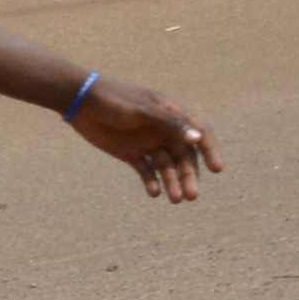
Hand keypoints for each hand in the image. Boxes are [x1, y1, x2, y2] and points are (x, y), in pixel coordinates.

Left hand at [71, 75, 221, 201]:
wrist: (81, 102)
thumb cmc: (114, 100)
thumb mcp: (142, 111)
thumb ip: (169, 123)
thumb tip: (196, 139)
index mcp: (172, 114)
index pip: (199, 132)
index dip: (210, 150)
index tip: (217, 169)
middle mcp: (164, 130)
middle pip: (184, 156)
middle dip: (189, 176)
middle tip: (191, 196)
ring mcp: (148, 142)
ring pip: (167, 167)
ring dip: (172, 182)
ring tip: (174, 200)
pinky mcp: (131, 153)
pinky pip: (146, 171)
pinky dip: (152, 182)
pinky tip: (155, 193)